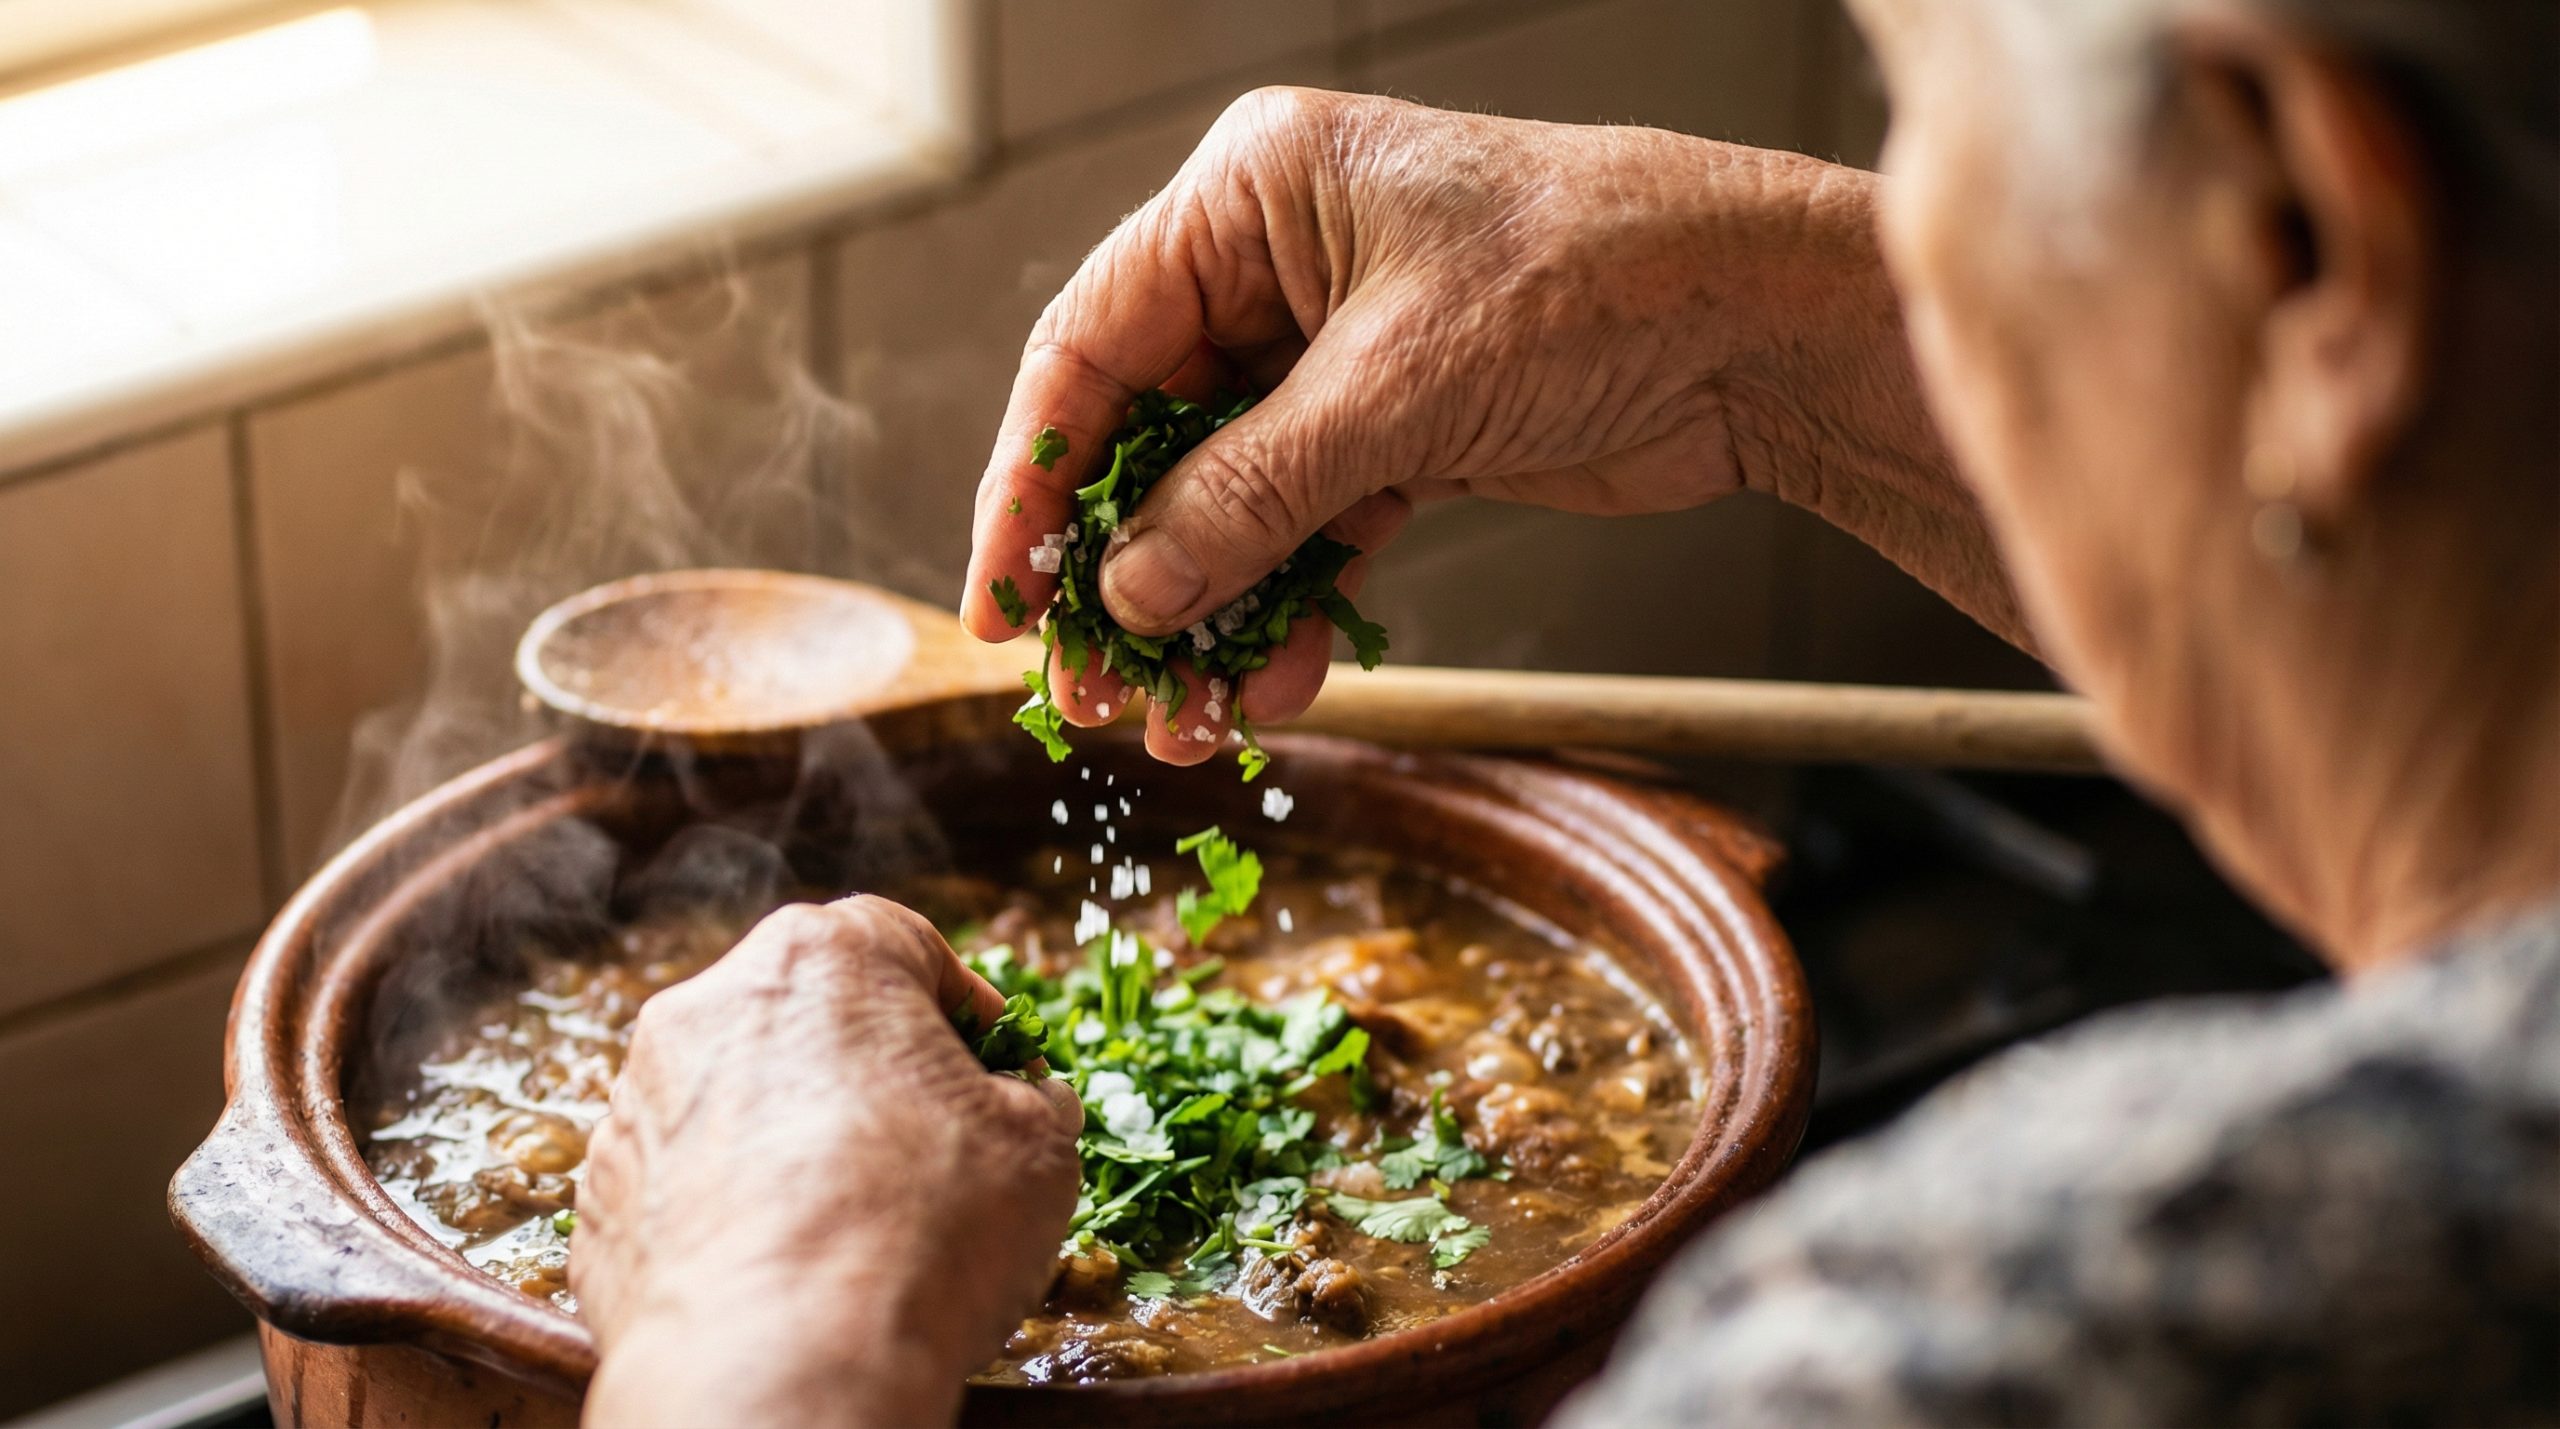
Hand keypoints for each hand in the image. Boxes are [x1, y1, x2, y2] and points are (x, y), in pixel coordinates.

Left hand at [574, 897, 1081, 1428]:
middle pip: (808, 1011)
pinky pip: (684, 1179)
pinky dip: (733, 1205)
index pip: (901, 941)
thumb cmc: (921, 1233)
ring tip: (858, 1214)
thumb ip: (1030, 1100)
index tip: (994, 1060)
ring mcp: (638, 1103)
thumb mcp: (1040, 1148)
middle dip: (871, 1064)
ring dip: (795, 1131)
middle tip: (932, 1135)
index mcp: (819, 960)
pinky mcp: (600, 1197)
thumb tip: (1025, 1102)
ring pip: (737, 1092)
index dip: (960, 1002)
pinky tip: (788, 1263)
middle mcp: (708, 1007)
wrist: (780, 1367)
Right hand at [962, 87, 1854, 762]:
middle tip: (1089, 690)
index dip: (1035, 480)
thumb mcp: (1397, 389)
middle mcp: (1279, 265)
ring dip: (1200, 614)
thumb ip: (1251, 492)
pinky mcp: (1398, 432)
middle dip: (1119, 572)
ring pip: (1226, 500)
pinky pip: (1308, 531)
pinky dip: (1287, 611)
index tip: (1004, 598)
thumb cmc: (1596, 281)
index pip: (1090, 346)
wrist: (1764, 328)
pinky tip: (1267, 689)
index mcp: (1251, 196)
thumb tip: (1129, 589)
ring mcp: (1338, 354)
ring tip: (1177, 722)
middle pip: (1149, 435)